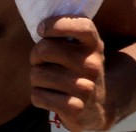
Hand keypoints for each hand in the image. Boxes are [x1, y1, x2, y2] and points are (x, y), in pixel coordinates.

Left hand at [30, 15, 109, 130]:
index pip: (79, 26)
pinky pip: (38, 96)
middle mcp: (92, 65)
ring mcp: (85, 88)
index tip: (41, 29)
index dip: (54, 24)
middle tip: (40, 61)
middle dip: (35, 55)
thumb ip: (65, 34)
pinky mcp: (75, 109)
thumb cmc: (78, 68)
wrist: (100, 105)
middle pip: (45, 49)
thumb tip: (38, 27)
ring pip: (37, 75)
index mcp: (94, 44)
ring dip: (36, 78)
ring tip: (47, 81)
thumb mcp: (81, 48)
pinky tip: (50, 96)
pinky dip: (38, 96)